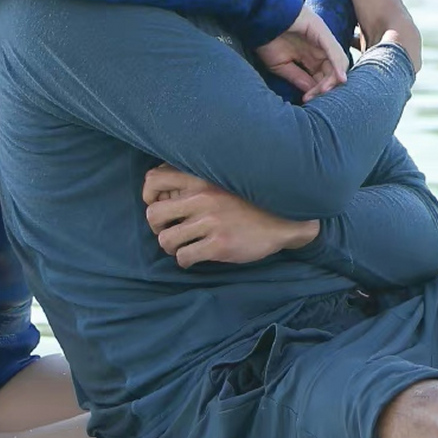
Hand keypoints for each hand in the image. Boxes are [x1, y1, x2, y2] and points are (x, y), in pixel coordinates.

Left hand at [142, 165, 318, 266]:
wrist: (286, 219)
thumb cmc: (251, 200)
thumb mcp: (223, 179)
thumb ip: (196, 181)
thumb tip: (165, 193)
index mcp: (201, 177)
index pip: (153, 178)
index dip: (150, 195)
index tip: (163, 205)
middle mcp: (202, 197)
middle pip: (153, 214)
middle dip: (157, 226)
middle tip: (171, 230)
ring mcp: (210, 222)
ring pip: (165, 240)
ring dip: (172, 247)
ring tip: (185, 246)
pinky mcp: (219, 244)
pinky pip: (184, 257)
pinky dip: (185, 261)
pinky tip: (196, 257)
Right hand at [253, 5, 347, 101]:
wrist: (257, 20)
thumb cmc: (266, 40)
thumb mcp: (281, 66)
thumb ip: (298, 78)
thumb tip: (312, 92)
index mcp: (311, 56)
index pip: (324, 76)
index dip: (318, 89)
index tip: (307, 99)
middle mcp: (320, 47)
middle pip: (333, 71)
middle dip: (326, 86)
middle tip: (313, 97)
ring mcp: (322, 38)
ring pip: (338, 62)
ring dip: (332, 79)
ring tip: (322, 91)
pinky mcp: (321, 30)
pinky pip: (334, 50)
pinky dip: (338, 65)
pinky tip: (339, 78)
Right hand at [318, 0, 420, 72]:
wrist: (394, 45)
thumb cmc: (378, 8)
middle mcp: (385, 7)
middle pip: (359, 0)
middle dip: (342, 0)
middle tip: (320, 1)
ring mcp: (381, 28)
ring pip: (358, 21)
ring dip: (344, 20)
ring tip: (323, 21)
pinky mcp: (375, 45)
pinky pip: (356, 40)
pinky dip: (345, 39)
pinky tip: (333, 40)